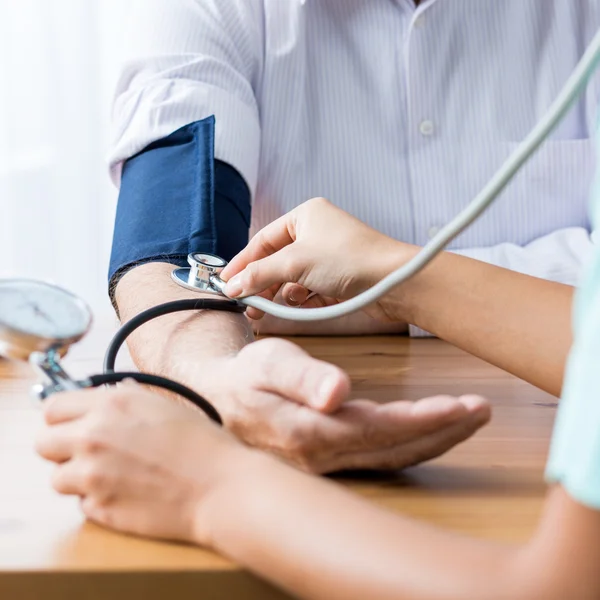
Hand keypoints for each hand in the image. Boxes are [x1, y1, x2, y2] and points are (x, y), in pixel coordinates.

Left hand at [35, 383, 246, 545]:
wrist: (221, 487)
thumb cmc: (202, 444)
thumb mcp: (165, 405)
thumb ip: (126, 399)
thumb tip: (108, 396)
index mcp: (111, 405)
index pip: (52, 407)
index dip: (63, 417)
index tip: (73, 424)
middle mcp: (93, 437)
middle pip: (43, 443)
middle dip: (62, 447)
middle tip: (88, 450)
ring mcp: (92, 476)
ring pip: (57, 478)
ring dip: (78, 477)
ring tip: (113, 474)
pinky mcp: (99, 509)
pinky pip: (81, 503)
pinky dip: (98, 499)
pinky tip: (128, 492)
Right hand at [189, 338, 490, 472]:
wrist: (219, 397)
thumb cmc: (246, 376)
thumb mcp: (268, 364)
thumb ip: (302, 379)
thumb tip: (338, 394)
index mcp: (311, 433)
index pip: (381, 430)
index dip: (425, 421)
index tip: (463, 406)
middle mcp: (324, 457)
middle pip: (396, 449)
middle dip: (444, 431)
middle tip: (482, 409)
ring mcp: (329, 463)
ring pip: (393, 456)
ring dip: (435, 438)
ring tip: (470, 416)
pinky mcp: (332, 458)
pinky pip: (381, 455)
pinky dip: (413, 442)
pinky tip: (432, 429)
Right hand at [221, 197, 411, 320]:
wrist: (394, 282)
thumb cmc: (350, 259)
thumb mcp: (295, 263)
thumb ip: (260, 274)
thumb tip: (233, 285)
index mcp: (305, 216)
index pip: (263, 239)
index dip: (243, 262)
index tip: (227, 282)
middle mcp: (317, 234)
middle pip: (277, 261)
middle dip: (262, 283)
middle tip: (247, 303)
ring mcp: (329, 258)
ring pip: (293, 279)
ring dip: (282, 294)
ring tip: (269, 309)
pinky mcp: (339, 280)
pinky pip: (310, 291)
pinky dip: (301, 301)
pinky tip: (298, 308)